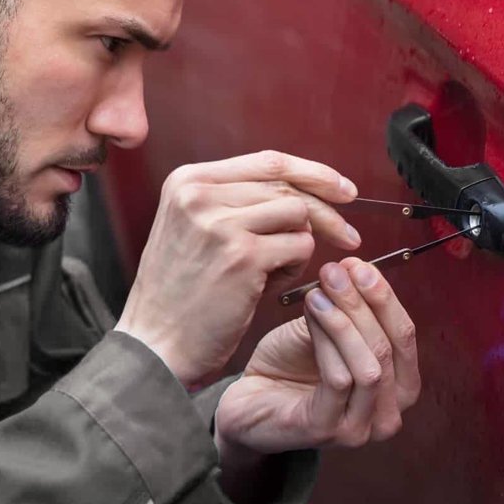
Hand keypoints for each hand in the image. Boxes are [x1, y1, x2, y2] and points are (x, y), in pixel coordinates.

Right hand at [115, 151, 360, 384]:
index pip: (268, 161)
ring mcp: (221, 223)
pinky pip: (299, 246)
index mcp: (189, 180)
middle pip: (287, 186)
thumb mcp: (193, 226)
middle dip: (326, 210)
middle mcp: (201, 194)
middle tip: (348, 234)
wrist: (154, 343)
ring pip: (298, 214)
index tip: (342, 187)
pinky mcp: (242, 256)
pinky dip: (296, 266)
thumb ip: (236, 201)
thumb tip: (304, 190)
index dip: (312, 172)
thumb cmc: (181, 291)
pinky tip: (272, 283)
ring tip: (278, 267)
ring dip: (301, 243)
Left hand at [214, 258, 419, 455]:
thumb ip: (348, 305)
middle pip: (390, 349)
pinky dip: (326, 340)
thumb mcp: (327, 326)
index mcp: (397, 385)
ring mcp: (360, 428)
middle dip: (363, 303)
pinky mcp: (327, 431)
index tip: (359, 265)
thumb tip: (355, 266)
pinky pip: (339, 380)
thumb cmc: (291, 362)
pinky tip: (310, 313)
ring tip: (318, 291)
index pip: (405, 334)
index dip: (384, 296)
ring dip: (344, 320)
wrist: (249, 396)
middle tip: (335, 272)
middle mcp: (388, 413)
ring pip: (369, 367)